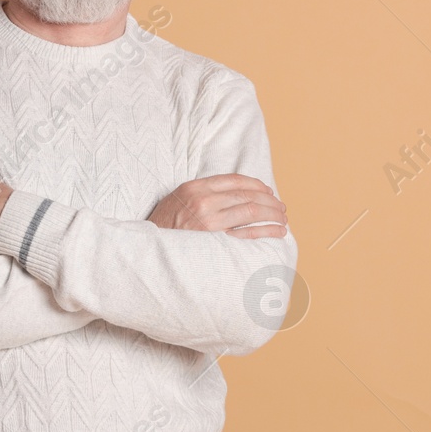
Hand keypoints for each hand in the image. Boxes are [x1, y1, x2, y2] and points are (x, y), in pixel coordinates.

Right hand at [147, 174, 287, 239]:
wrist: (148, 251)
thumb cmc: (164, 227)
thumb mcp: (178, 200)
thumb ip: (202, 193)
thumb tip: (235, 194)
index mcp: (195, 187)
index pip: (235, 180)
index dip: (256, 185)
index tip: (267, 191)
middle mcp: (203, 201)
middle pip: (247, 195)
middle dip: (269, 200)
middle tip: (281, 208)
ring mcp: (209, 222)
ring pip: (251, 211)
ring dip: (272, 214)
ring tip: (282, 219)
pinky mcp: (214, 242)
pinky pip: (249, 233)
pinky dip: (267, 230)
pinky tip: (277, 232)